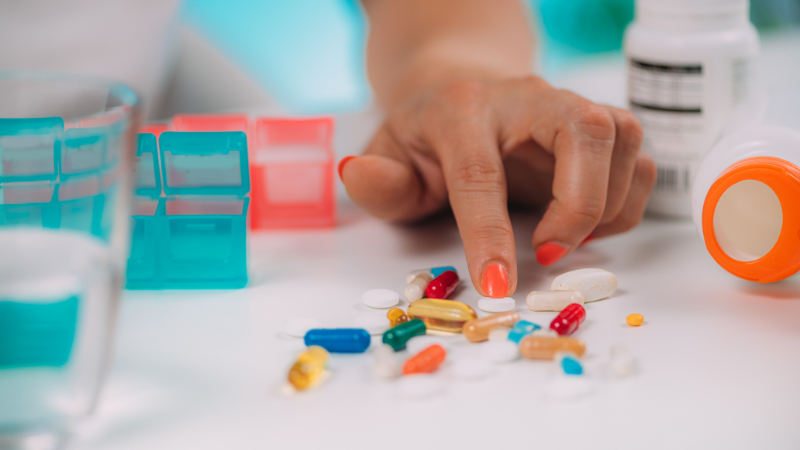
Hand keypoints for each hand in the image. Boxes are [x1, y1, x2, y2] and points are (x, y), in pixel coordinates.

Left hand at [339, 75, 655, 297]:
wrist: (462, 94)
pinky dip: (626, 202)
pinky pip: (640, 158)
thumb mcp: (389, 158)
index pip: (481, 171)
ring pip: (623, 137)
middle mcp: (526, 98)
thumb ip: (380, 179)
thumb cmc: (426, 138)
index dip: (489, 232)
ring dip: (608, 204)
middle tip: (551, 252)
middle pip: (583, 129)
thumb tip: (359, 176)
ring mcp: (568, 106)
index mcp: (462, 110)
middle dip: (580, 202)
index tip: (498, 286)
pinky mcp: (600, 127)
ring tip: (566, 239)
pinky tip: (588, 224)